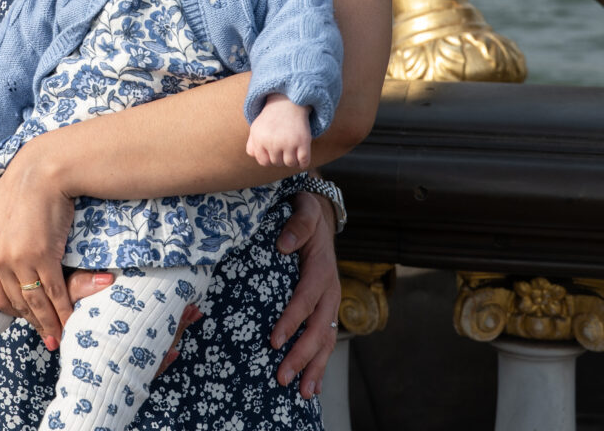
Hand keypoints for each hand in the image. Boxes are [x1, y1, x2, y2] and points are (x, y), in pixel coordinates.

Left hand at [0, 137, 76, 348]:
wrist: (41, 170)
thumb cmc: (15, 184)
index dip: (11, 311)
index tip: (24, 318)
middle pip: (16, 303)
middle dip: (31, 321)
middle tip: (45, 334)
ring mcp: (20, 259)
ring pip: (35, 302)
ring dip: (48, 323)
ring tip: (58, 337)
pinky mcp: (44, 256)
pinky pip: (54, 292)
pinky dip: (62, 309)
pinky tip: (69, 320)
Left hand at [246, 95, 313, 167]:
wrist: (289, 102)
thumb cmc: (272, 118)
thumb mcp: (256, 128)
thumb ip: (251, 144)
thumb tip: (254, 157)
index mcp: (260, 139)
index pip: (264, 162)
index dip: (269, 158)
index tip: (274, 151)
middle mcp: (273, 142)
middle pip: (277, 163)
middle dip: (281, 156)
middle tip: (284, 145)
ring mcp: (288, 142)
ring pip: (290, 163)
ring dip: (292, 159)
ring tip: (292, 149)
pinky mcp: (303, 141)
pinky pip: (304, 162)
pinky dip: (303, 162)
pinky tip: (301, 155)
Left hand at [270, 191, 341, 397]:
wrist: (320, 216)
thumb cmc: (305, 213)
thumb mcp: (303, 210)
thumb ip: (297, 225)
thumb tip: (283, 244)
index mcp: (322, 268)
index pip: (306, 299)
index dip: (291, 321)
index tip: (274, 341)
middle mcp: (330, 290)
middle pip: (319, 329)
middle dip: (302, 356)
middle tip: (283, 378)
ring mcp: (330, 303)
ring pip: (326, 340)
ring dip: (314, 368)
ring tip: (303, 393)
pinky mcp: (325, 310)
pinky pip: (326, 340)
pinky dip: (320, 364)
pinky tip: (313, 385)